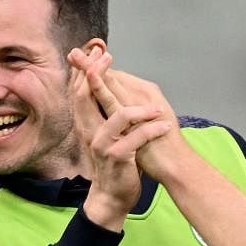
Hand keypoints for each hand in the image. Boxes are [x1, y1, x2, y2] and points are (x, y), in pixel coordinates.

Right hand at [67, 48, 166, 230]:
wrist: (112, 195)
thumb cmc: (116, 162)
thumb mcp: (108, 134)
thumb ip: (105, 112)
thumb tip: (110, 85)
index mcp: (87, 124)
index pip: (80, 90)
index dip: (86, 68)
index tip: (95, 49)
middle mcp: (89, 132)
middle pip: (86, 96)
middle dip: (98, 74)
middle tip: (109, 57)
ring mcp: (102, 145)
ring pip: (117, 116)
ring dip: (139, 108)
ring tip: (157, 108)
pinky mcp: (117, 158)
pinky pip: (135, 139)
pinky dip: (151, 130)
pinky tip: (164, 127)